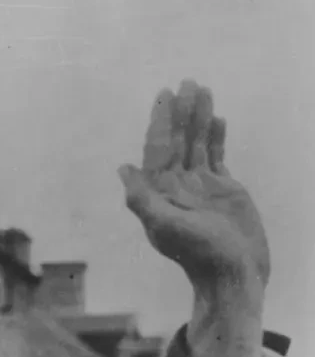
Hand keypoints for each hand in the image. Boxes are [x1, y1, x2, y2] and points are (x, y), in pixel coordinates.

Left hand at [119, 80, 269, 298]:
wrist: (232, 275)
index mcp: (159, 191)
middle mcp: (177, 185)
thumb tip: (123, 168)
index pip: (158, 148)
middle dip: (181, 112)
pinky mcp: (223, 190)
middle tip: (187, 81)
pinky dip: (216, 137)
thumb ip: (141, 198)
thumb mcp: (164, 226)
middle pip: (178, 140)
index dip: (160, 121)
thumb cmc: (198, 254)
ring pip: (198, 143)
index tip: (164, 96)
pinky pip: (216, 156)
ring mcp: (200, 186)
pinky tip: (216, 118)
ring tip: (203, 89)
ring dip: (199, 117)